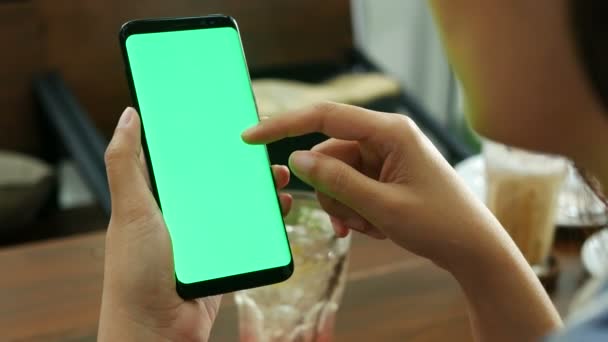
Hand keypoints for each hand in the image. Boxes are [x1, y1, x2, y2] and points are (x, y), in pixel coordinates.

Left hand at [98, 107, 291, 340]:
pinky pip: (252, 232)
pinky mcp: (226, 256)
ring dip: (261, 188)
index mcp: (159, 198)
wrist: (158, 330)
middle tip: (263, 146)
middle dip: (242, 161)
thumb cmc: (135, 273)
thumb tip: (129, 114)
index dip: (203, 137)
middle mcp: (184, 214)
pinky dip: (268, 219)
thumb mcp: (130, 210)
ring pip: (240, 203)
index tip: (225, 117)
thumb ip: (125, 162)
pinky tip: (281, 207)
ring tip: (279, 174)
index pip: (184, 158)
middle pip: (218, 178)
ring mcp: (207, 237)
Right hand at [242, 102, 506, 267]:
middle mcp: (386, 137)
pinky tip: (373, 227)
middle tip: (351, 220)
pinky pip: (351, 186)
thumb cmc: (439, 224)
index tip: (251, 136)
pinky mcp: (385, 173)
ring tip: (371, 226)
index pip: (325, 117)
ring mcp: (385, 156)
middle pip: (329, 155)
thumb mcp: (382, 207)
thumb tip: (297, 160)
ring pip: (337, 175)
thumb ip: (337, 180)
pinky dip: (354, 209)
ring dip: (345, 206)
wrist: (472, 248)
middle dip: (332, 191)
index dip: (284, 125)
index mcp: (390, 131)